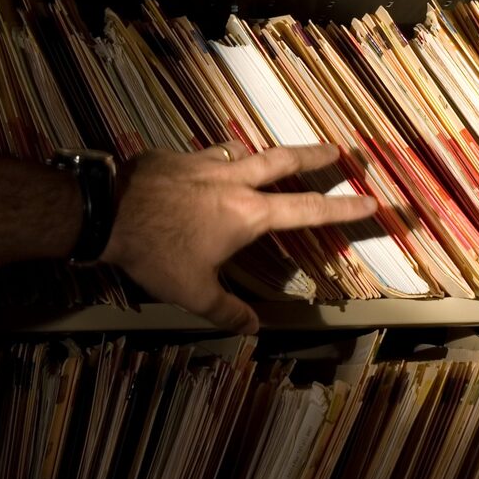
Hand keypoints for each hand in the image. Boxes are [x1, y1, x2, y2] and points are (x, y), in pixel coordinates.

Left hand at [101, 142, 376, 333]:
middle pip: (284, 161)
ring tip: (267, 158)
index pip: (307, 210)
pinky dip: (216, 160)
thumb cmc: (156, 253)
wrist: (106, 211)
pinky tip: (206, 168)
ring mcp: (204, 163)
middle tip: (339, 150)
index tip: (371, 200)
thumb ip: (226, 311)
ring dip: (262, 155)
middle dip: (315, 156)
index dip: (343, 208)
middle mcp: (234, 181)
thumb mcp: (193, 293)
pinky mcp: (176, 156)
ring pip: (244, 152)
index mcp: (247, 214)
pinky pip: (206, 155)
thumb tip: (253, 329)